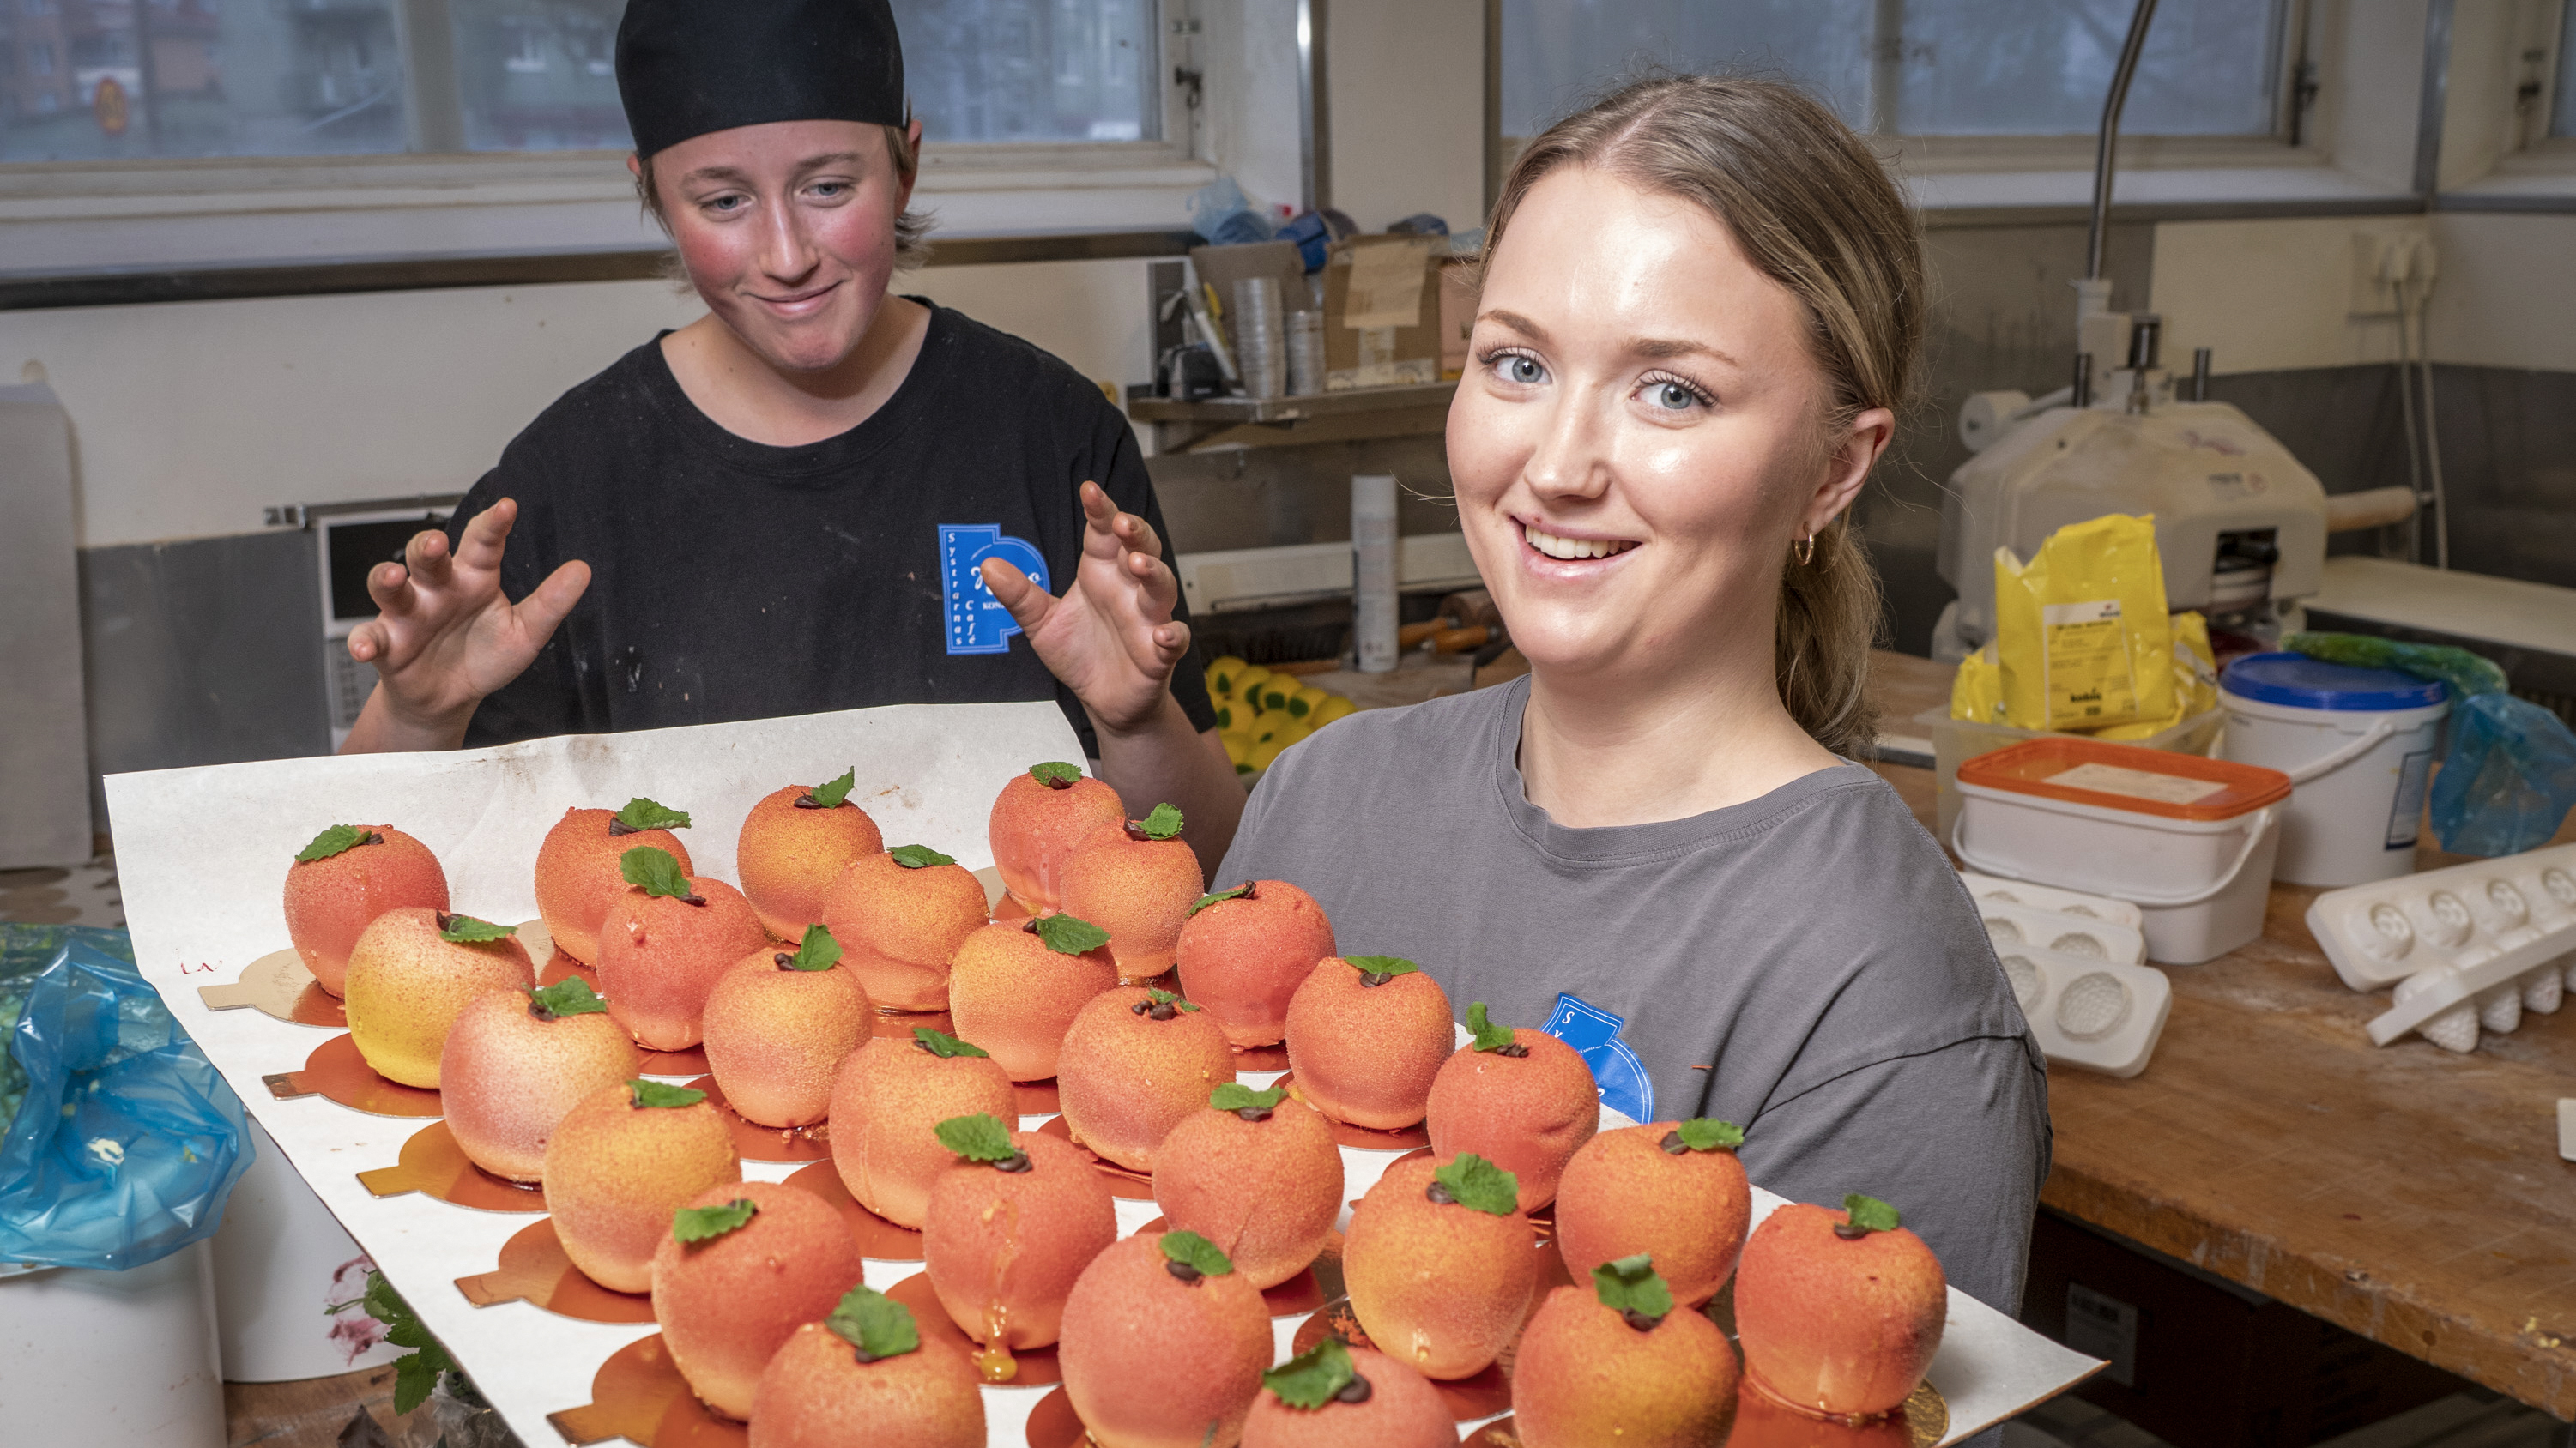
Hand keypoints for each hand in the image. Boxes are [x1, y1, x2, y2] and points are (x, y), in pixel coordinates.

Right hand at [347, 498, 589, 736]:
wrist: (452, 697)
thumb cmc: (485, 656)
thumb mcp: (525, 633)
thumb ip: (550, 603)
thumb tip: (583, 570)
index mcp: (473, 578)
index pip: (482, 544)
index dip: (493, 524)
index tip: (507, 507)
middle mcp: (437, 589)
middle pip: (426, 557)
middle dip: (428, 546)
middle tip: (438, 543)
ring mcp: (408, 614)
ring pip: (390, 588)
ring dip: (387, 579)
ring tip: (393, 577)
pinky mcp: (388, 644)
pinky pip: (370, 637)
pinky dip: (364, 641)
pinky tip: (365, 647)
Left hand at [981, 481, 1187, 736]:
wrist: (1103, 700)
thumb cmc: (1080, 654)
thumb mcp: (1041, 623)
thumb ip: (1020, 595)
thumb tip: (988, 566)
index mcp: (1101, 574)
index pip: (1103, 534)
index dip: (1100, 511)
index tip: (1089, 491)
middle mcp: (1128, 590)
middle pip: (1142, 549)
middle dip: (1136, 532)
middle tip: (1121, 523)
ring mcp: (1148, 619)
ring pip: (1161, 587)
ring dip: (1154, 572)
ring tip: (1138, 565)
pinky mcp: (1159, 654)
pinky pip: (1174, 639)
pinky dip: (1172, 635)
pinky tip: (1162, 633)